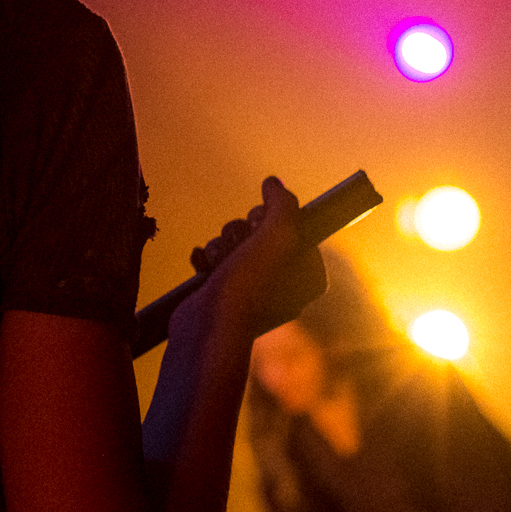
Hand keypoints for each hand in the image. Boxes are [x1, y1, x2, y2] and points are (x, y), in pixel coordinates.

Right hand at [188, 178, 326, 335]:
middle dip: (239, 233)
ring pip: (234, 243)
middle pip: (258, 232)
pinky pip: (215, 260)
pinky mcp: (223, 292)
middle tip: (238, 247)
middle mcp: (284, 284)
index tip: (259, 226)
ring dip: (220, 245)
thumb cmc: (248, 287)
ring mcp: (252, 289)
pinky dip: (206, 258)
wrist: (208, 328)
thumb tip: (273, 182)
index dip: (269, 219)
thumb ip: (282, 204)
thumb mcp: (277, 236)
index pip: (290, 226)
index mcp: (308, 275)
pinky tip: (202, 268)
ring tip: (217, 263)